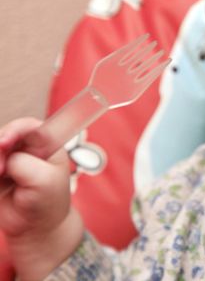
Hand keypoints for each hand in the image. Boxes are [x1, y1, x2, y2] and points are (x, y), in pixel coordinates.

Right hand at [0, 117, 83, 279]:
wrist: (36, 228)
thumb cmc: (48, 202)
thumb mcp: (43, 181)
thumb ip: (22, 163)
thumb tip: (4, 158)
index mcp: (46, 145)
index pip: (29, 126)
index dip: (14, 130)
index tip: (3, 142)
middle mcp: (27, 149)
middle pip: (3, 136)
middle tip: (1, 170)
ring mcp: (9, 160)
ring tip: (0, 178)